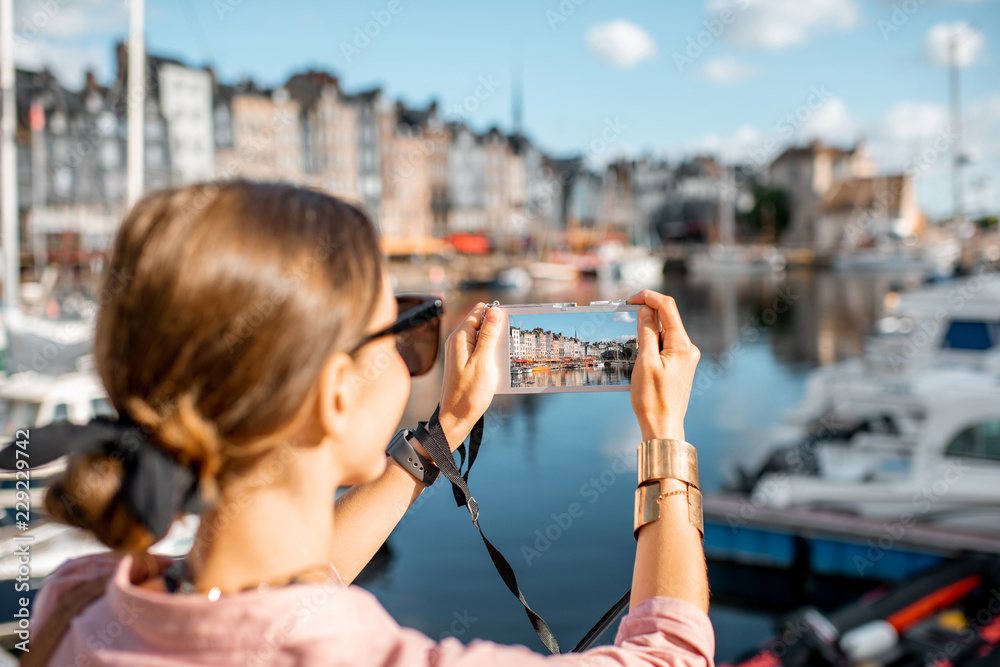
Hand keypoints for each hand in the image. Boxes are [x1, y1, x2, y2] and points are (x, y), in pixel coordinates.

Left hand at [437, 302, 500, 450]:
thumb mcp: (483, 361)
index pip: (479, 311)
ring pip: (483, 338)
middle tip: (509, 344)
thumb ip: (488, 335)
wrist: (457, 418)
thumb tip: (495, 311)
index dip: (496, 314)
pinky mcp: (465, 362)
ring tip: (503, 358)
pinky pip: (481, 350)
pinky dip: (491, 354)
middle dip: (498, 330)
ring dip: (496, 344)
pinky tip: (499, 365)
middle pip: (482, 323)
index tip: (511, 324)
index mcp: (460, 337)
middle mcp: (458, 341)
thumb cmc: (468, 393)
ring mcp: (461, 352)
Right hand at [626, 290, 699, 441]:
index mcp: (682, 345)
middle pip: (667, 318)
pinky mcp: (679, 366)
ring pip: (664, 333)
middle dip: (646, 315)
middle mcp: (688, 348)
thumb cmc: (653, 399)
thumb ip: (647, 333)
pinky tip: (641, 358)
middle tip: (625, 322)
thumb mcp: (645, 362)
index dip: (649, 297)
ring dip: (647, 332)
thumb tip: (646, 311)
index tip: (630, 300)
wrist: (663, 427)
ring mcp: (685, 357)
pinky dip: (651, 344)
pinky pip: (665, 346)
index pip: (668, 307)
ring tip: (633, 351)